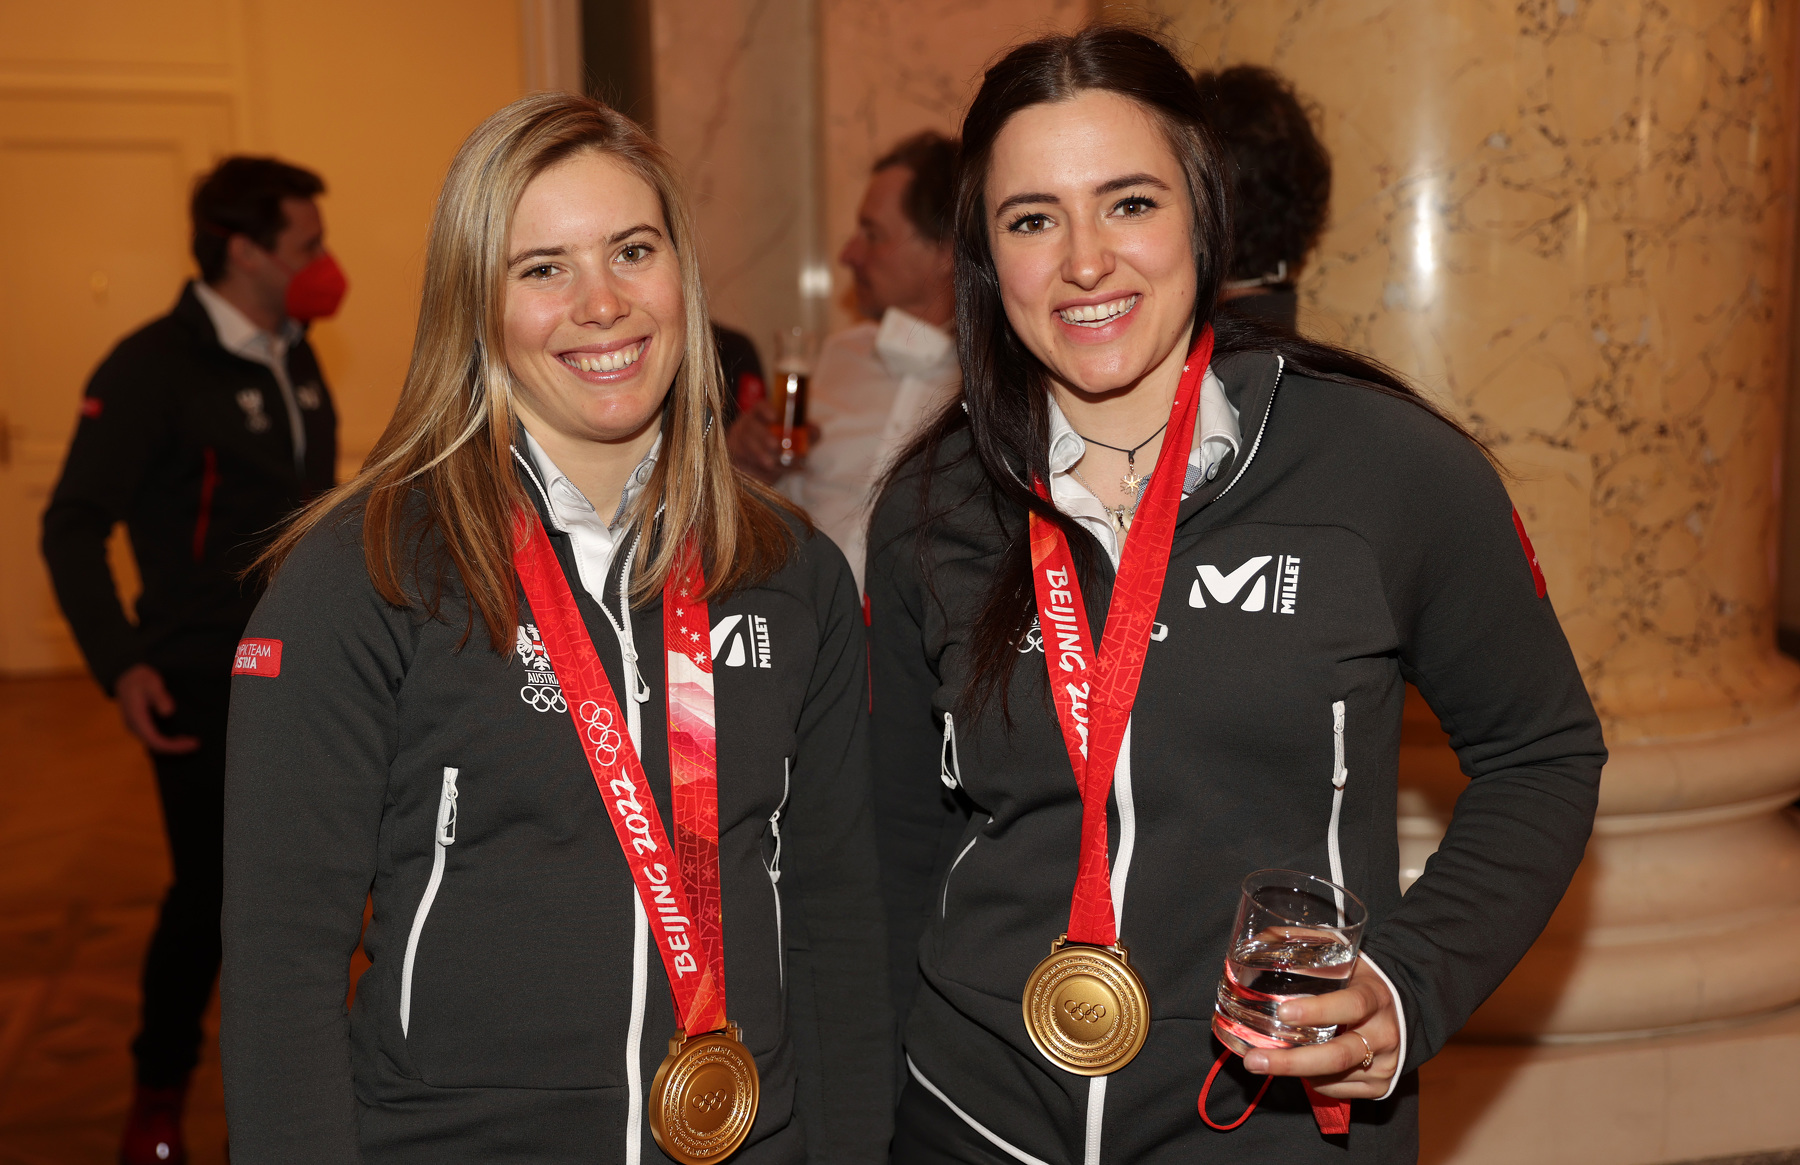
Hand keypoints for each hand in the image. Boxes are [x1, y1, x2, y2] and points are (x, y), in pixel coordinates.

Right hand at [115, 664, 199, 753]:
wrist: (126, 676)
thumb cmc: (141, 678)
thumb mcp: (151, 683)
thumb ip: (160, 696)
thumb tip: (168, 712)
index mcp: (136, 718)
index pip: (155, 740)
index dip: (174, 745)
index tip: (192, 743)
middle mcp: (134, 727)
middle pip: (156, 746)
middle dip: (176, 748)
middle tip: (196, 744)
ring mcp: (137, 728)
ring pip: (155, 744)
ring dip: (173, 745)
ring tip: (192, 742)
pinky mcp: (141, 726)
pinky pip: (155, 739)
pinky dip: (169, 741)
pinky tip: (182, 737)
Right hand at [726, 399, 815, 483]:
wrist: (761, 471)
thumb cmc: (782, 451)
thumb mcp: (797, 440)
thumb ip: (808, 434)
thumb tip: (814, 431)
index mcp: (761, 417)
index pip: (760, 407)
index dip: (766, 410)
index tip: (775, 417)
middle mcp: (747, 427)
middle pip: (750, 427)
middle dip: (763, 436)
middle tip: (775, 446)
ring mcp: (737, 444)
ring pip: (744, 447)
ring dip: (759, 455)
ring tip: (771, 463)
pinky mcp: (734, 463)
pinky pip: (743, 464)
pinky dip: (756, 469)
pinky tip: (768, 472)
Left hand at [1241, 958, 1398, 1098]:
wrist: (1403, 1011)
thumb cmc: (1360, 979)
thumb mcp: (1343, 956)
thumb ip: (1306, 944)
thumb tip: (1261, 939)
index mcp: (1375, 997)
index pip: (1350, 1006)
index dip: (1317, 1011)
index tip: (1284, 1012)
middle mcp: (1384, 1034)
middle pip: (1338, 1056)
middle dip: (1292, 1062)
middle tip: (1254, 1061)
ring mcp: (1384, 1064)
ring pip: (1331, 1077)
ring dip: (1294, 1070)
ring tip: (1264, 1060)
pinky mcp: (1380, 1086)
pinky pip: (1336, 1089)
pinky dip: (1312, 1079)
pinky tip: (1303, 1063)